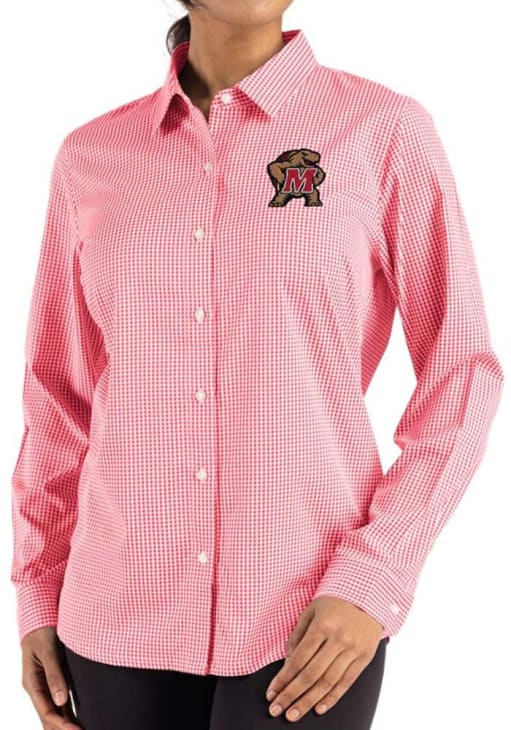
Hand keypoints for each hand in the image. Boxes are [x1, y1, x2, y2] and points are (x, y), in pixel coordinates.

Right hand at [21, 626, 80, 728]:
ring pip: (54, 711)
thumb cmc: (42, 631)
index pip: (47, 712)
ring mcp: (45, 685)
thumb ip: (54, 674)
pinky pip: (59, 701)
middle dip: (63, 728)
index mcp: (32, 683)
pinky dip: (67, 712)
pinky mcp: (54, 679)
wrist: (40, 618)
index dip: (61, 725)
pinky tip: (76, 719)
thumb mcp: (48, 650)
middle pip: (49, 716)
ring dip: (65, 723)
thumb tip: (61, 700)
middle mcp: (37, 687)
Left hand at [265, 596, 383, 721]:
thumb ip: (298, 634)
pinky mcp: (364, 658)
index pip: (299, 659)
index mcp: (323, 625)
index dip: (283, 678)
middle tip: (277, 709)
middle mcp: (338, 640)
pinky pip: (346, 683)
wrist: (369, 594)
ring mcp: (353, 650)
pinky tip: (319, 709)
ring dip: (308, 702)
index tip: (272, 692)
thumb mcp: (312, 609)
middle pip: (311, 674)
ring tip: (293, 714)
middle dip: (291, 695)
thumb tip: (287, 661)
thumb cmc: (335, 601)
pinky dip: (332, 698)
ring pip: (328, 683)